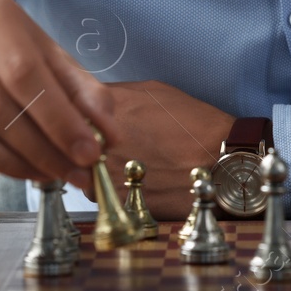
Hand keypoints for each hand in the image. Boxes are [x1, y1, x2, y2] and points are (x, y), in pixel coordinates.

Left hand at [75, 80, 232, 220]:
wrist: (220, 160)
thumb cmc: (193, 123)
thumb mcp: (152, 91)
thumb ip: (115, 96)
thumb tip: (91, 102)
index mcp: (107, 106)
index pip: (70, 108)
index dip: (77, 116)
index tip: (86, 121)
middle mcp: (100, 137)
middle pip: (70, 141)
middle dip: (81, 143)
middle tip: (104, 144)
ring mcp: (105, 170)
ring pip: (81, 169)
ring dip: (93, 168)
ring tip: (126, 163)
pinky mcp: (115, 198)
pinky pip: (100, 193)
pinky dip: (110, 189)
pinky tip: (134, 180)